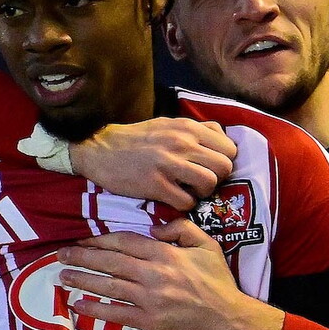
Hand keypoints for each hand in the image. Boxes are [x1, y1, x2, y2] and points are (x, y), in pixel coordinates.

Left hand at [57, 219, 282, 329]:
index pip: (124, 242)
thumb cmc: (220, 282)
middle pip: (110, 261)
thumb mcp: (207, 245)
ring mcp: (149, 298)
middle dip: (82, 257)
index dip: (100, 241)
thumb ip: (181, 229)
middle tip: (61, 255)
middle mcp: (153, 272)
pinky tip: (79, 304)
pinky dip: (95, 308)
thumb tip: (154, 229)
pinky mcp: (150, 321)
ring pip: (108, 285)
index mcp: (164, 253)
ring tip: (62, 276)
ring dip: (83, 280)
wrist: (231, 320)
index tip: (82, 240)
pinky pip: (116, 313)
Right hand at [68, 118, 237, 209]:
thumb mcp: (168, 124)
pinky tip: (174, 199)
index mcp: (187, 127)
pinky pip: (186, 202)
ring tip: (189, 191)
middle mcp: (182, 143)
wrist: (99, 150)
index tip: (211, 168)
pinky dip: (184, 205)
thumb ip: (196, 130)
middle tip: (201, 182)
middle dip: (217, 179)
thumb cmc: (136, 139)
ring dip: (202, 193)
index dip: (224, 161)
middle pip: (224, 166)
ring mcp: (168, 164)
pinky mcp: (155, 185)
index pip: (229, 147)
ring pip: (209, 183)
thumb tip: (222, 135)